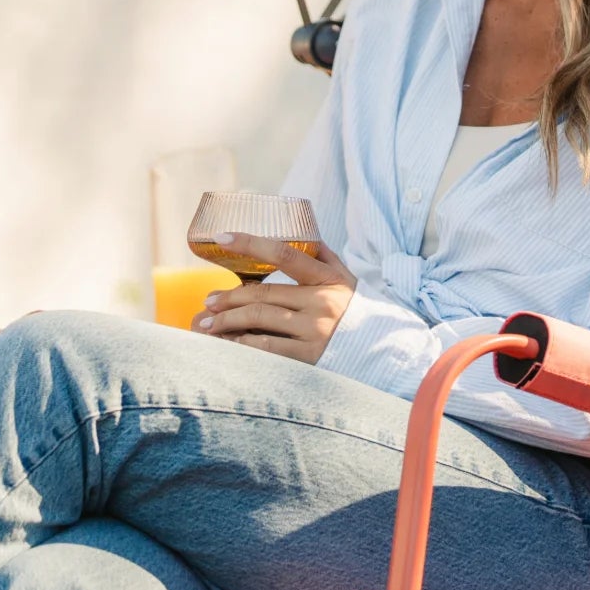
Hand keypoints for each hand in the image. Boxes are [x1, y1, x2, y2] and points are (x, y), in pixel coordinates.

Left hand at [193, 233, 357, 364]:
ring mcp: (315, 330)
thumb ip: (324, 256)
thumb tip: (301, 232)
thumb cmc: (357, 309)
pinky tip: (227, 343)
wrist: (382, 350)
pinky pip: (267, 348)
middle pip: (263, 293)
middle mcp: (321, 302)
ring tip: (207, 323)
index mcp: (328, 278)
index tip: (222, 237)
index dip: (251, 243)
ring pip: (260, 319)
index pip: (285, 254)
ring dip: (228, 320)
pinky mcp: (309, 357)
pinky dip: (242, 344)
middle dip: (229, 296)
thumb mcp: (346, 279)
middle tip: (208, 301)